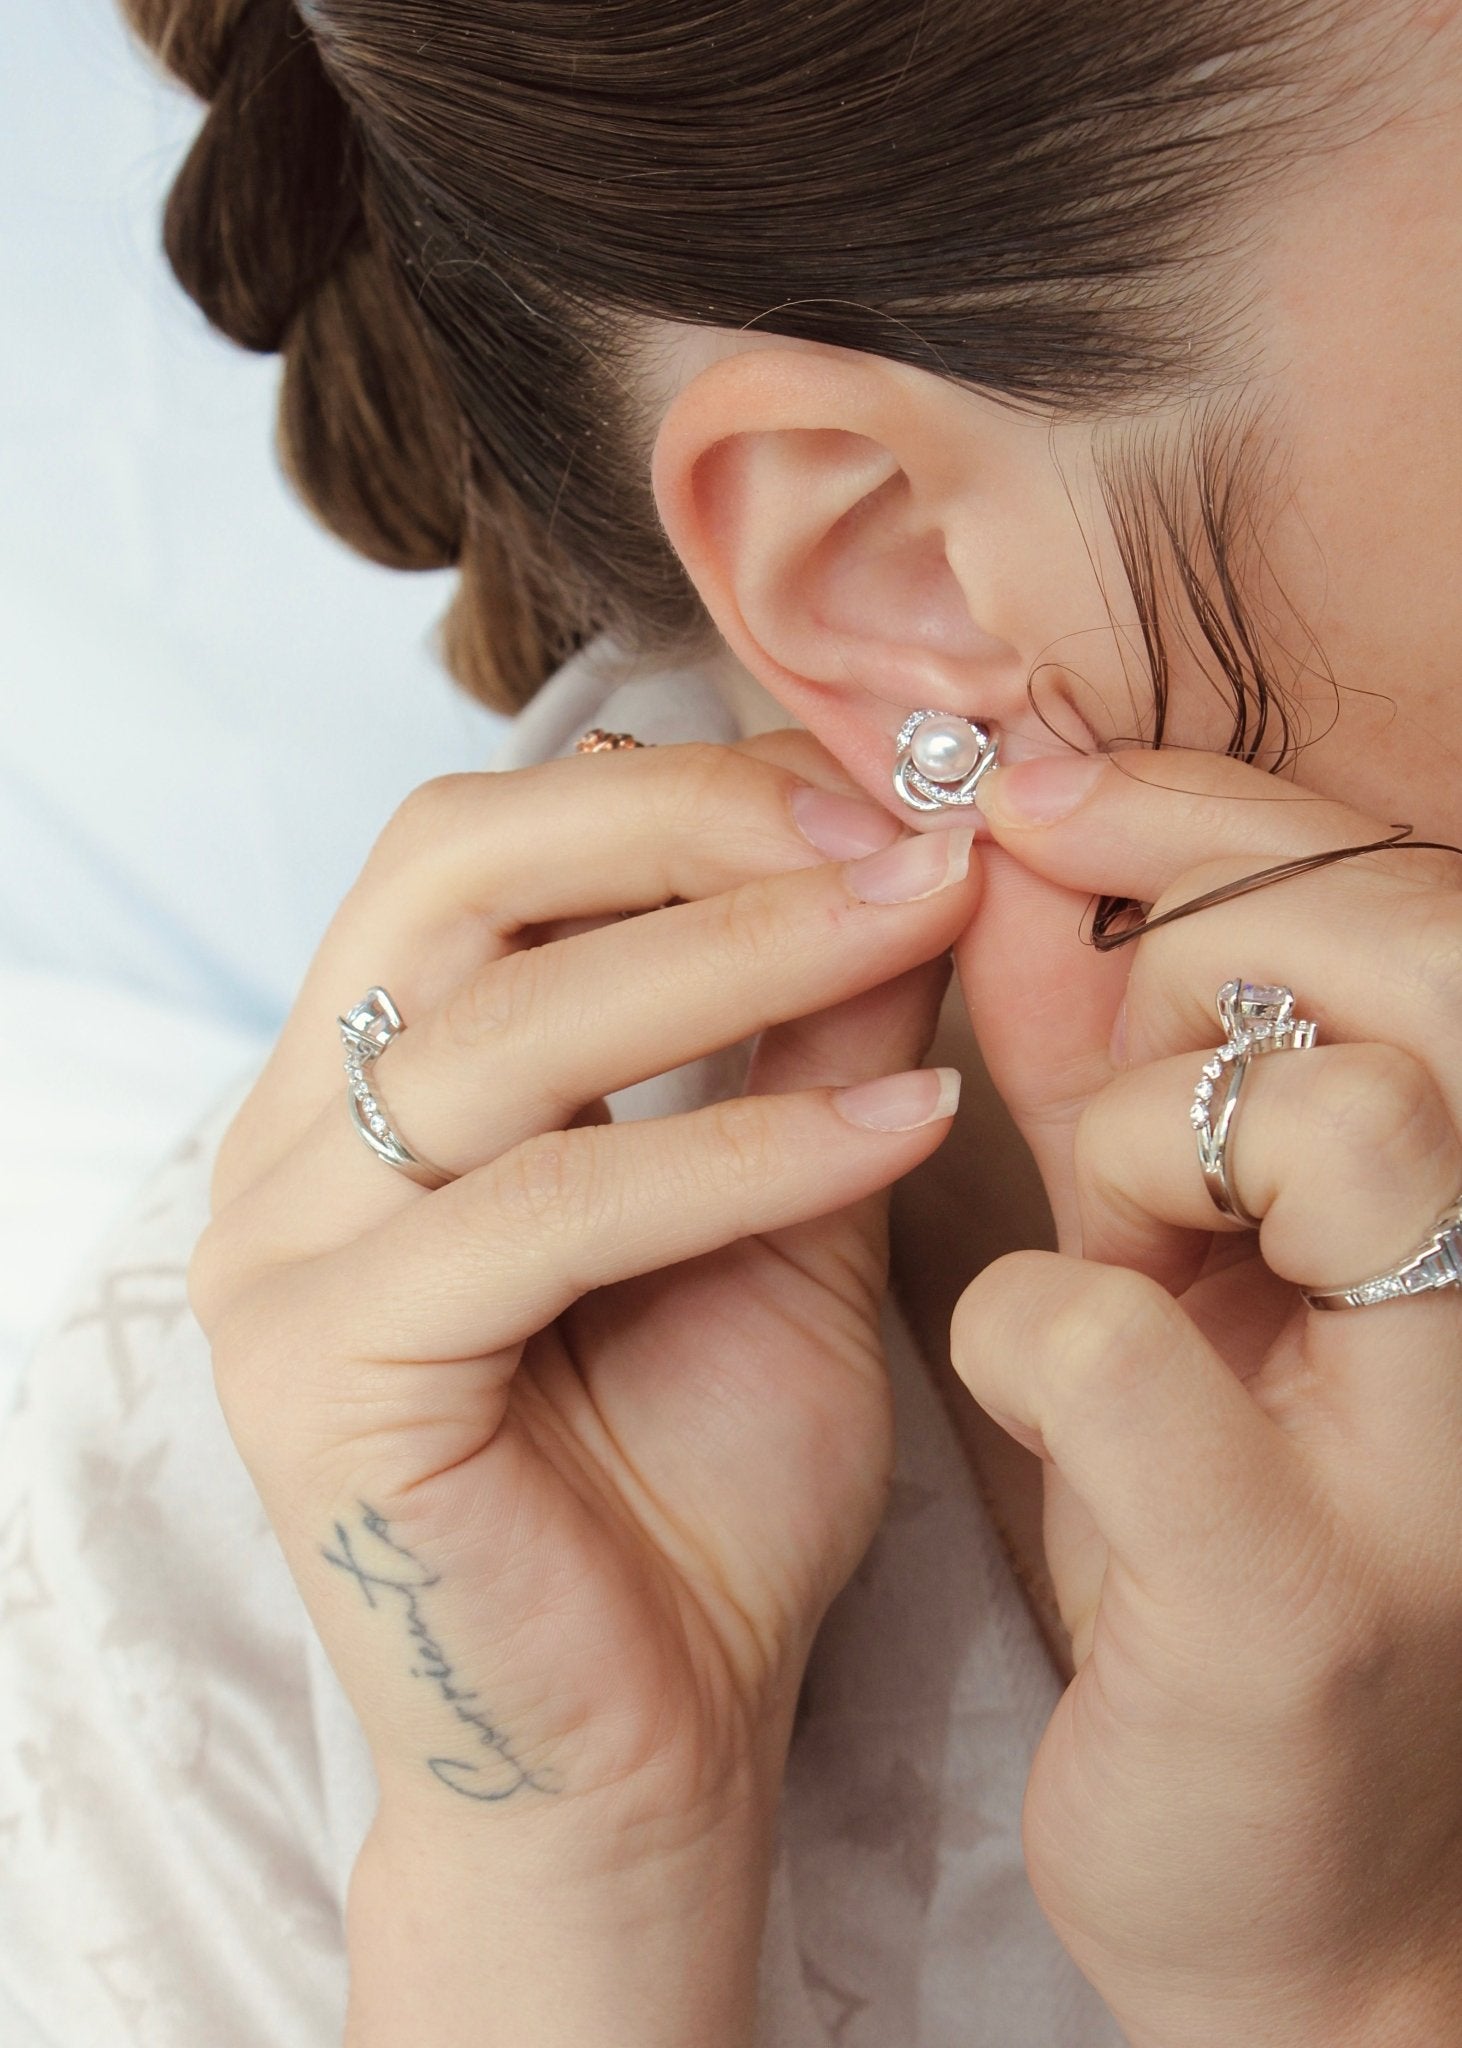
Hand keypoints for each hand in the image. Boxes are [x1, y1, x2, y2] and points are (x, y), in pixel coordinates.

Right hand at [191, 735, 976, 1867]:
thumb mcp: (787, 1212)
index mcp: (370, 1084)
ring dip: (738, 956)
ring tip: (921, 922)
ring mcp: (281, 1259)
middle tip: (889, 830)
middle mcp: (291, 1146)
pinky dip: (732, 1155)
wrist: (644, 1756)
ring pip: (504, 1033)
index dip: (685, 789)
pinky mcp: (318, 1376)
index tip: (887, 793)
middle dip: (687, 825)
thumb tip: (915, 859)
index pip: (485, 843)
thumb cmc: (702, 1489)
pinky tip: (906, 1133)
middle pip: (450, 873)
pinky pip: (540, 1216)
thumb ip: (821, 1041)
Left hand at [948, 750, 1461, 2045]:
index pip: (1406, 892)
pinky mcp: (1299, 1596)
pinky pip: (1114, 1343)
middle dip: (1198, 966)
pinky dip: (1028, 1335)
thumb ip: (1108, 1046)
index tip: (1029, 793)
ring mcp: (1441, 1445)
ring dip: (1138, 1151)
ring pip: (1307, 1112)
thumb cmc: (1218, 1521)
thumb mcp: (1170, 1243)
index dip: (1201, 806)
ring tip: (1128, 1258)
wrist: (1292, 1875)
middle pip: (1407, 957)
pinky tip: (1045, 1389)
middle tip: (1115, 1101)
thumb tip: (1013, 837)